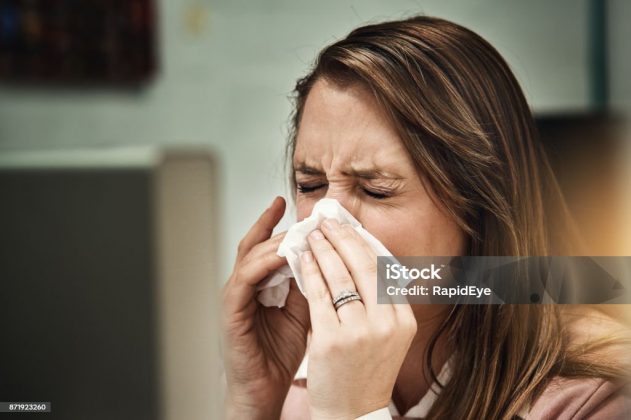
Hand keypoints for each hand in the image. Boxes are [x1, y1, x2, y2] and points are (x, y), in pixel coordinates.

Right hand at [222, 196, 309, 419]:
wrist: (263, 390)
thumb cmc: (279, 354)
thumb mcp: (301, 311)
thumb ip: (307, 284)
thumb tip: (325, 257)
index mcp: (257, 285)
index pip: (266, 247)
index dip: (277, 225)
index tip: (293, 205)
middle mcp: (242, 286)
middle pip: (257, 245)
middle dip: (279, 227)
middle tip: (302, 214)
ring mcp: (234, 297)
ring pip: (251, 256)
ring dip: (276, 242)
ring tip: (299, 231)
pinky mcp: (231, 311)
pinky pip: (246, 278)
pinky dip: (264, 264)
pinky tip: (284, 256)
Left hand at [301, 218, 416, 419]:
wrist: (351, 413)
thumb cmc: (365, 373)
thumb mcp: (389, 337)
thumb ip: (383, 302)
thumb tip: (366, 258)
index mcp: (404, 320)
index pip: (384, 269)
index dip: (364, 243)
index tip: (350, 228)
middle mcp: (386, 324)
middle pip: (363, 265)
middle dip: (343, 237)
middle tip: (329, 222)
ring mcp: (359, 332)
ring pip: (338, 275)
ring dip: (323, 249)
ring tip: (313, 235)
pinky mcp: (330, 340)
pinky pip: (317, 294)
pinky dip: (309, 271)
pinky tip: (302, 259)